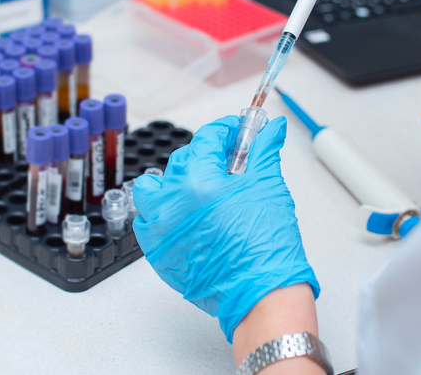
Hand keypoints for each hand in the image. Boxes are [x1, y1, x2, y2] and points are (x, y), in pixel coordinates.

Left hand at [132, 116, 318, 342]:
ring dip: (175, 181)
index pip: (207, 139)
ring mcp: (161, 229)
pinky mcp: (158, 251)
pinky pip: (149, 221)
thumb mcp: (268, 186)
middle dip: (206, 154)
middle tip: (230, 160)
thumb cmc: (265, 247)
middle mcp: (172, 202)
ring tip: (200, 186)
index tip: (236, 131)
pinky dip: (164, 212)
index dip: (225, 130)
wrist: (260, 292)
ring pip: (154, 189)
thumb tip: (271, 128)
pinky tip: (188, 214)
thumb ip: (264, 151)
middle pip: (182, 160)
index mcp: (198, 182)